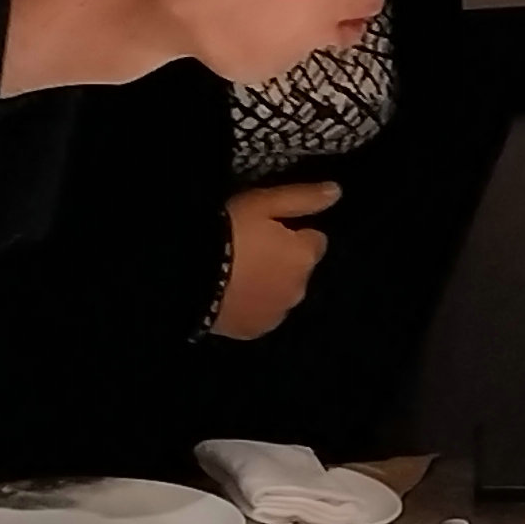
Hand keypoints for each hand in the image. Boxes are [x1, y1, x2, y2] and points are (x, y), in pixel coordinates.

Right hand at [210, 181, 339, 339]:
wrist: (187, 274)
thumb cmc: (227, 231)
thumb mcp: (263, 203)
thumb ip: (303, 198)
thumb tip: (337, 192)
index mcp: (306, 256)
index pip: (314, 241)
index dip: (292, 233)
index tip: (267, 230)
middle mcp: (300, 288)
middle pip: (298, 270)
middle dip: (282, 261)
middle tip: (248, 250)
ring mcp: (277, 314)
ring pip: (280, 294)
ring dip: (268, 285)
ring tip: (236, 273)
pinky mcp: (254, 331)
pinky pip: (259, 315)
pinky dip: (251, 306)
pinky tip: (229, 295)